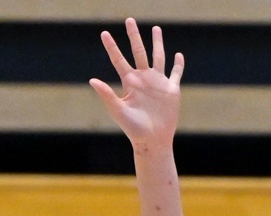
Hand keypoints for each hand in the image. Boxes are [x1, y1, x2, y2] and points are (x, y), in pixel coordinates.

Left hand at [91, 19, 183, 150]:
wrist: (153, 140)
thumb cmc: (133, 129)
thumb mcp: (118, 110)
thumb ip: (107, 94)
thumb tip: (92, 80)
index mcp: (130, 82)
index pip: (119, 60)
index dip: (112, 47)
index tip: (104, 33)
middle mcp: (143, 79)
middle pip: (138, 52)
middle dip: (134, 36)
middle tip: (129, 20)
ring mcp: (158, 83)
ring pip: (158, 57)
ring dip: (157, 43)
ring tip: (156, 28)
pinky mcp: (171, 90)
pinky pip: (176, 74)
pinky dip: (178, 65)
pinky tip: (178, 55)